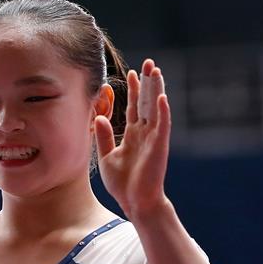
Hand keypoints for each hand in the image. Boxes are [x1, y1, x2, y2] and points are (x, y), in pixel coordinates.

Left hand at [95, 58, 171, 219]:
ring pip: (156, 108)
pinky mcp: (159, 146)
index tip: (131, 72)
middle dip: (147, 82)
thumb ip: (104, 136)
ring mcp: (153, 138)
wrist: (135, 201)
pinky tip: (162, 96)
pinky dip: (162, 111)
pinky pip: (162, 125)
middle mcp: (145, 133)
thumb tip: (99, 116)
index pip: (134, 107)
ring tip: (156, 70)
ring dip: (157, 89)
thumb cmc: (122, 183)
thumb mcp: (107, 156)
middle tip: (148, 62)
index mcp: (133, 134)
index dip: (133, 90)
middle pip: (147, 102)